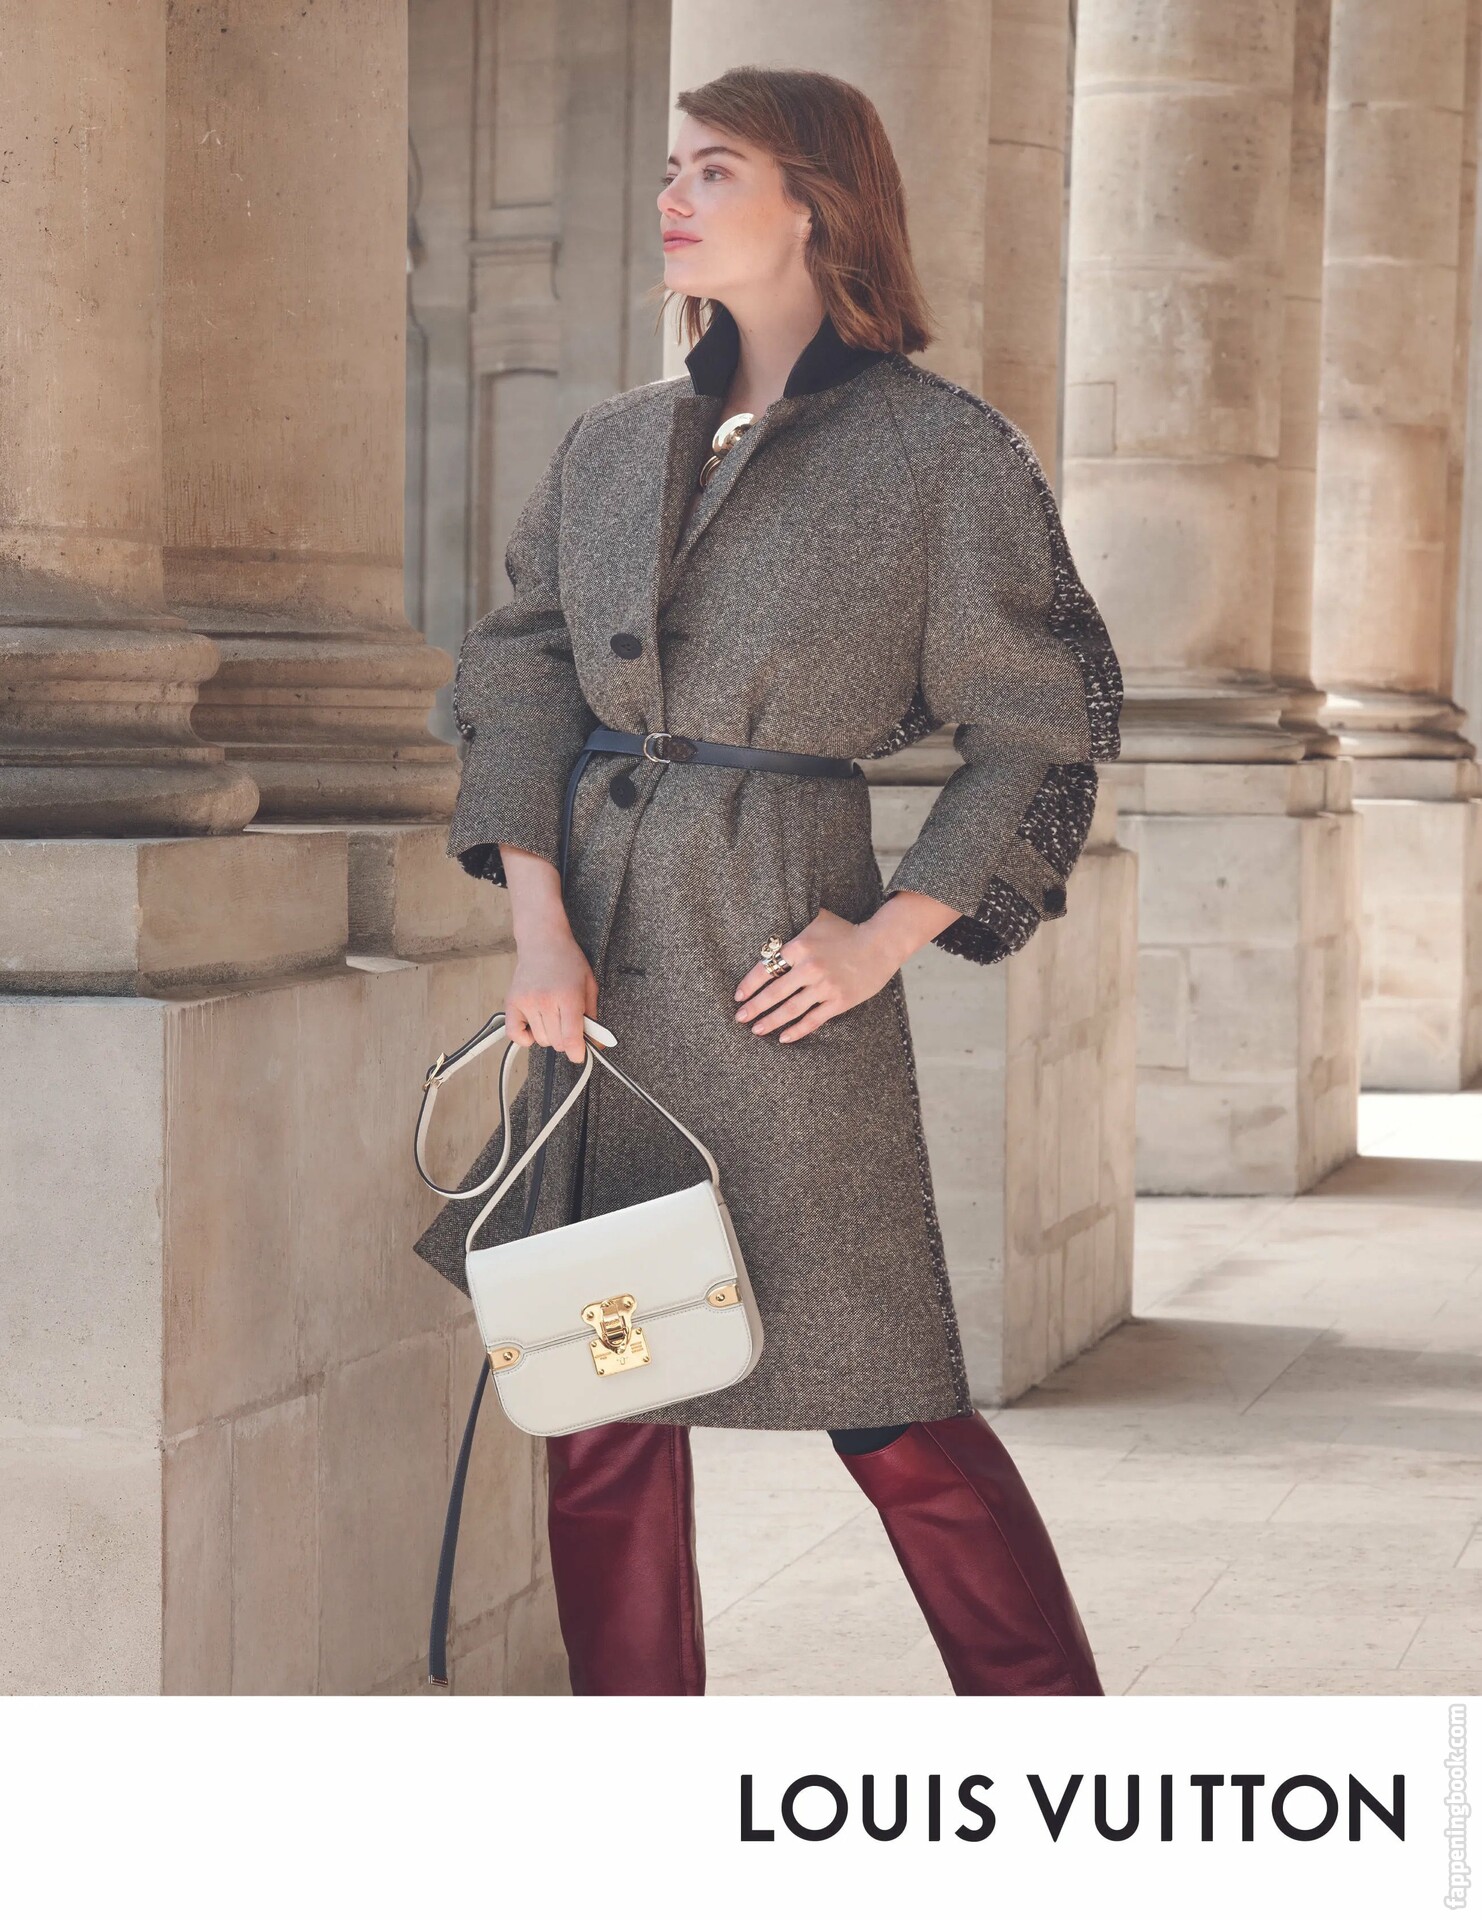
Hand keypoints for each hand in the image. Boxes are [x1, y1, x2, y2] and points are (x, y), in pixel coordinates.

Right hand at [506, 928, 598, 1063]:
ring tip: (552, 1017)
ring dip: (549, 1035)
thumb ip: (593, 1017)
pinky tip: (534, 1025)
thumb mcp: (589, 986)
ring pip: (540, 1040)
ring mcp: (526, 1002)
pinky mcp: (511, 1002)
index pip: (571, 1038)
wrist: (542, 941)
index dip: (577, 1053)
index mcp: (569, 997)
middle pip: (557, 1042)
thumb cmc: (568, 962)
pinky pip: (515, 1035)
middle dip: (566, 1040)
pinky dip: (525, 1037)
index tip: (579, 1055)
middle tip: (568, 1024)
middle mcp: (546, 1001)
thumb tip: (596, 1044)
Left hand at [732, 907, 898, 1041]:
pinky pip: (813, 1020)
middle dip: (754, 1007)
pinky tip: (783, 1037)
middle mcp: (810, 968)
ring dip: (770, 1021)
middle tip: (739, 1017)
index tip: (738, 996)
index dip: (749, 985)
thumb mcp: (817, 919)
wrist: (880, 945)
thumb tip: (770, 921)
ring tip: (756, 1029)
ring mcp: (825, 986)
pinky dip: (797, 1030)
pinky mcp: (839, 1001)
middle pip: (774, 993)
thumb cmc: (845, 931)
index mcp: (800, 947)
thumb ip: (794, 922)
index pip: (766, 968)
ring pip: (791, 1009)